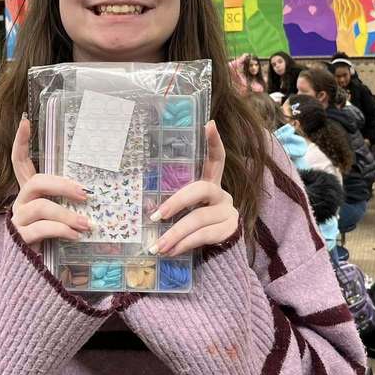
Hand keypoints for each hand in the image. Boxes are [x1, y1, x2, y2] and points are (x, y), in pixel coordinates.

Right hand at [10, 117, 89, 247]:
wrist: (28, 273)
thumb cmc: (49, 239)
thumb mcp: (59, 215)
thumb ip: (68, 203)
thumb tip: (95, 192)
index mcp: (29, 193)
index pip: (19, 162)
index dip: (20, 142)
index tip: (26, 121)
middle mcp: (20, 203)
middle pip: (36, 182)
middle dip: (62, 185)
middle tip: (86, 193)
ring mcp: (18, 220)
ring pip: (41, 207)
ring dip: (67, 214)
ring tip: (87, 224)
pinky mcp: (20, 238)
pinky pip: (42, 229)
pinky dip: (62, 230)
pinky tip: (76, 236)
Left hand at [150, 120, 237, 256]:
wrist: (219, 250)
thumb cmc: (194, 224)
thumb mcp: (186, 209)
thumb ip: (174, 203)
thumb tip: (145, 209)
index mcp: (210, 182)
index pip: (215, 158)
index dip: (213, 142)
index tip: (209, 124)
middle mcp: (221, 193)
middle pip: (200, 189)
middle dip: (176, 202)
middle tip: (157, 216)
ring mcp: (228, 211)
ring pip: (198, 218)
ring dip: (175, 233)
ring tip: (158, 245)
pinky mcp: (229, 229)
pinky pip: (203, 235)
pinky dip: (184, 244)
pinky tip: (171, 251)